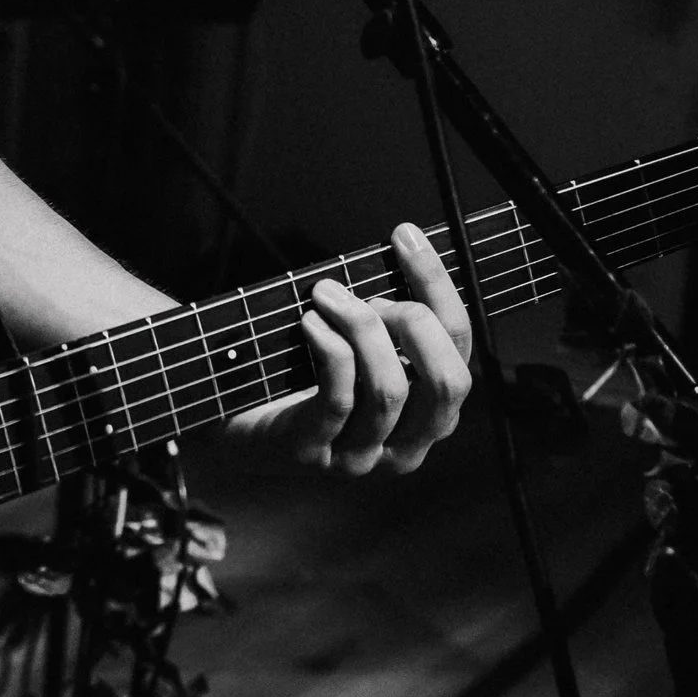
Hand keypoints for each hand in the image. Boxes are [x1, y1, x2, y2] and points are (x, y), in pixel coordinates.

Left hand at [246, 221, 473, 476]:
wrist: (237, 424)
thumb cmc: (305, 376)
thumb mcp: (359, 348)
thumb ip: (389, 318)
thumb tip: (407, 248)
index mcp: (430, 416)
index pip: (460, 350)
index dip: (438, 289)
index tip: (407, 238)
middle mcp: (408, 447)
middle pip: (446, 383)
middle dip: (414, 322)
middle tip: (369, 292)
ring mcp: (362, 458)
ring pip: (389, 390)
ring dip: (361, 328)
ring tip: (326, 295)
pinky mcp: (314, 454)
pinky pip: (338, 399)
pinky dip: (329, 349)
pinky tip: (310, 322)